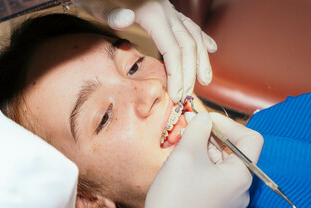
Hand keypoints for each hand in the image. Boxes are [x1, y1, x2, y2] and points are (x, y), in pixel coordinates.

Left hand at [71, 0, 216, 102]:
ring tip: (206, 79)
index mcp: (153, 14)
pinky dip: (202, 39)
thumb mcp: (99, 5)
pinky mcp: (169, 12)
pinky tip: (211, 48)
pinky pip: (191, 27)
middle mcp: (167, 12)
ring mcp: (170, 11)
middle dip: (189, 73)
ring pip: (194, 36)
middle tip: (186, 96)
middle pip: (188, 46)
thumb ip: (112, 14)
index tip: (176, 95)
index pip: (173, 50)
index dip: (177, 75)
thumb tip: (125, 18)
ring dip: (201, 60)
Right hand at [132, 112, 263, 207]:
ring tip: (182, 146)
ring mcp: (230, 199)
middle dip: (211, 135)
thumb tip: (203, 117)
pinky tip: (184, 163)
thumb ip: (198, 128)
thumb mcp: (186, 153)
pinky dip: (202, 164)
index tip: (205, 120)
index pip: (249, 138)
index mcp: (241, 176)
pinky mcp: (217, 204)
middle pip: (233, 150)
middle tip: (189, 128)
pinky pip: (215, 176)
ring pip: (222, 163)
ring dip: (204, 148)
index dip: (228, 124)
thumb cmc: (175, 195)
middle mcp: (241, 189)